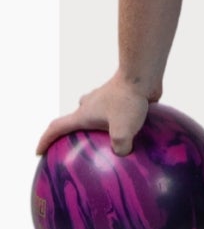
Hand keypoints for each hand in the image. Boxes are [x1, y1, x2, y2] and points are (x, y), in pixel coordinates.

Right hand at [37, 75, 153, 157]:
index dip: (45, 140)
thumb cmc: (127, 101)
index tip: (39, 152)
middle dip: (73, 134)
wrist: (140, 75)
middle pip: (74, 121)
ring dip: (95, 126)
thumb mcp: (123, 131)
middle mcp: (89, 106)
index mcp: (82, 115)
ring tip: (106, 141)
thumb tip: (121, 153)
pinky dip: (115, 121)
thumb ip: (120, 147)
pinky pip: (113, 112)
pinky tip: (132, 131)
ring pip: (93, 115)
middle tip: (78, 147)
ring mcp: (103, 100)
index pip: (56, 128)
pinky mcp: (119, 97)